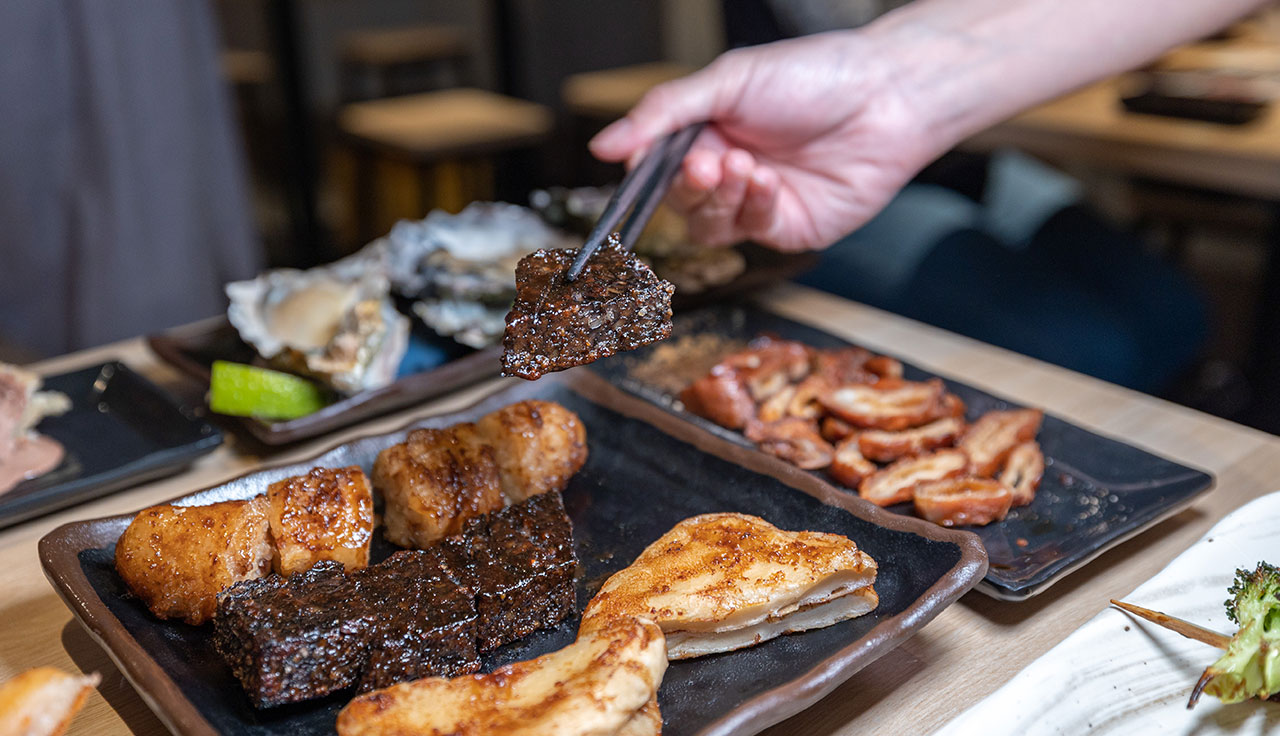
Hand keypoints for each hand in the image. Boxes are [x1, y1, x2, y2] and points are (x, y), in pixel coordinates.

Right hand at [589, 32, 937, 251]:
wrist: (887, 97)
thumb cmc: (816, 76)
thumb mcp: (728, 81)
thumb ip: (664, 113)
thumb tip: (604, 146)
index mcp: (706, 130)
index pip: (654, 165)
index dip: (643, 173)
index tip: (637, 169)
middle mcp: (728, 168)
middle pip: (677, 201)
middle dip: (686, 186)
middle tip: (703, 163)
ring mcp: (756, 201)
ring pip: (707, 226)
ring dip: (719, 199)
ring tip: (743, 165)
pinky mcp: (787, 227)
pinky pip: (750, 231)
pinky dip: (753, 206)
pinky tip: (769, 179)